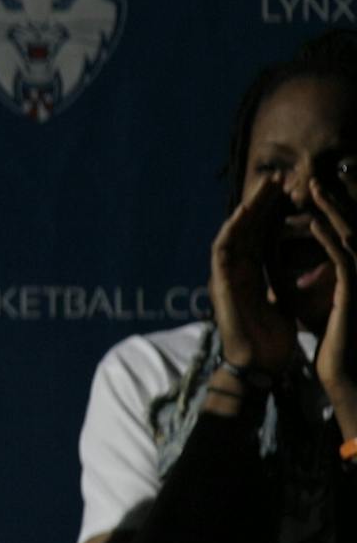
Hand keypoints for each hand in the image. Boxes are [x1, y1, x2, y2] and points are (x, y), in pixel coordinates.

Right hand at [211, 178, 300, 375]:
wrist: (259, 365)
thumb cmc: (273, 341)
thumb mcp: (290, 304)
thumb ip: (297, 283)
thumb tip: (322, 268)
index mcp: (252, 274)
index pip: (263, 235)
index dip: (275, 213)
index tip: (292, 192)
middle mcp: (238, 270)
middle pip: (250, 228)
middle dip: (263, 202)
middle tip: (280, 177)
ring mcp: (226, 275)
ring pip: (236, 231)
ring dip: (249, 207)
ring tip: (266, 185)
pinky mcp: (220, 282)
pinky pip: (223, 249)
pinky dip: (233, 228)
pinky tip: (246, 210)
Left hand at [306, 177, 356, 428]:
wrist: (344, 370)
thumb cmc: (331, 337)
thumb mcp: (311, 299)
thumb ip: (301, 277)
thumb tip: (279, 257)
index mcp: (352, 272)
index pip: (342, 235)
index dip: (328, 213)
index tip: (307, 195)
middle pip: (350, 229)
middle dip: (333, 203)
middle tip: (313, 180)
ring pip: (349, 237)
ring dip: (331, 212)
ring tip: (313, 190)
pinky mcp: (354, 293)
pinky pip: (343, 261)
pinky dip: (328, 240)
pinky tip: (313, 223)